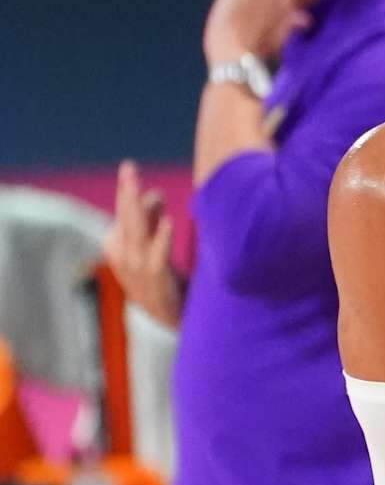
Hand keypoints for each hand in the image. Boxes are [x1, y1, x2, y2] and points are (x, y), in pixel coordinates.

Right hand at [104, 160, 184, 328]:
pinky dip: (161, 237)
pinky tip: (168, 220)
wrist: (166, 317)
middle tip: (128, 166)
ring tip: (141, 186)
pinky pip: (157, 255)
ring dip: (139, 208)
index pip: (122, 212)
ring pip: (136, 233)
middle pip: (124, 217)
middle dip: (127, 191)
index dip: (131, 194)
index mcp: (116, 245)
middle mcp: (122, 255)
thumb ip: (152, 221)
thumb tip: (156, 195)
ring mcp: (137, 268)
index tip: (136, 175)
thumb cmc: (160, 277)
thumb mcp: (151, 246)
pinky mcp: (156, 280)